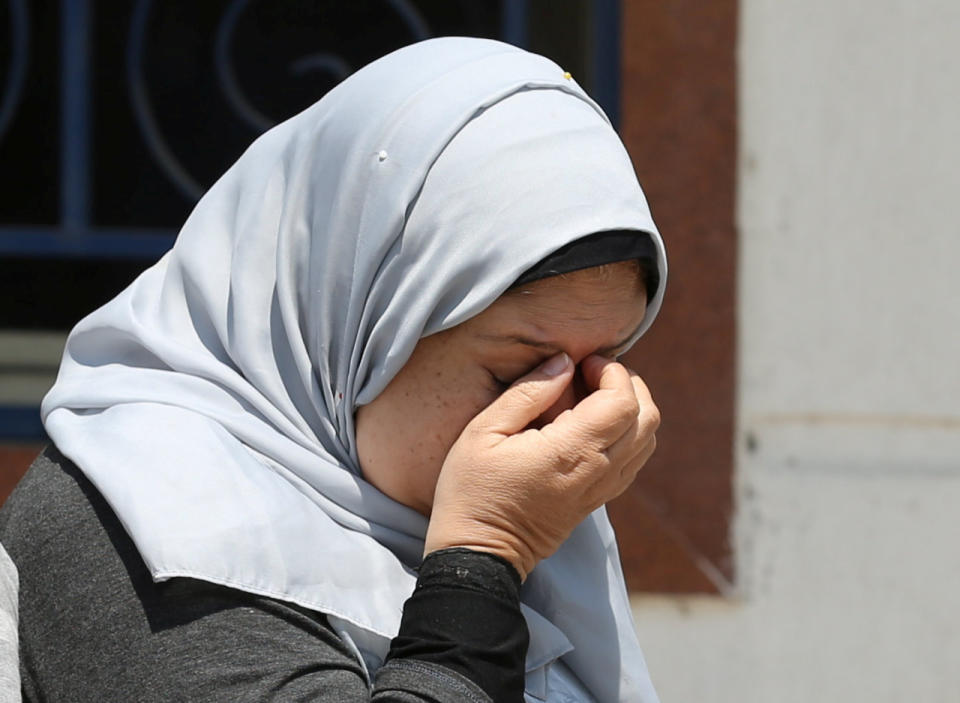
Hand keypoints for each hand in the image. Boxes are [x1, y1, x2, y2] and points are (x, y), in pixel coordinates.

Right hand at [424, 353, 658, 579]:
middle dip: (628, 384)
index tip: (583, 362)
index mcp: (571, 451)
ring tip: (592, 395)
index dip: (613, 372)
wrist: (479, 555)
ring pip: (648, 440)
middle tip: (591, 373)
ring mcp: (602, 490)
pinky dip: (627, 433)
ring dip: (631, 409)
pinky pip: (634, 460)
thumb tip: (564, 362)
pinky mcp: (598, 500)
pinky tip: (592, 425)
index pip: (623, 401)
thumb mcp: (484, 432)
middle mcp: (597, 472)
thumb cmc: (472, 490)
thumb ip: (528, 393)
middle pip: (648, 417)